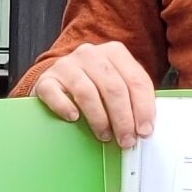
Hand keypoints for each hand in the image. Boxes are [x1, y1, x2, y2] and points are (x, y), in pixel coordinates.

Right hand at [29, 40, 157, 142]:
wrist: (59, 80)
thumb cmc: (94, 86)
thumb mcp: (117, 85)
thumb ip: (133, 98)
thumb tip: (145, 128)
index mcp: (114, 52)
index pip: (136, 80)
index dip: (143, 108)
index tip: (144, 131)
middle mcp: (90, 54)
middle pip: (113, 88)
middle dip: (123, 118)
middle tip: (126, 139)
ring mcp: (66, 65)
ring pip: (87, 92)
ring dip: (99, 119)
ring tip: (104, 135)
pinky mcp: (46, 79)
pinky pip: (55, 94)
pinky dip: (66, 107)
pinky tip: (74, 118)